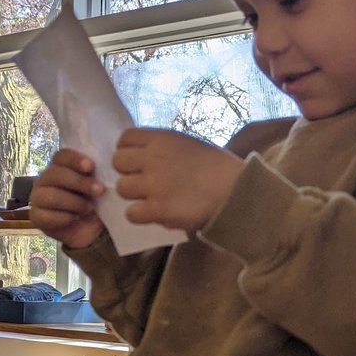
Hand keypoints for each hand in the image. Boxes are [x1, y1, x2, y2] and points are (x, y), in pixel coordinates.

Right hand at [31, 149, 106, 248]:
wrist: (90, 231)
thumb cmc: (94, 204)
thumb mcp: (99, 189)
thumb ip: (98, 177)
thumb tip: (107, 171)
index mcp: (60, 167)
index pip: (61, 156)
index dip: (75, 160)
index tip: (91, 166)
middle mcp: (46, 179)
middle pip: (55, 174)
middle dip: (79, 182)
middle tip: (99, 190)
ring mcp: (37, 198)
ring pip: (50, 196)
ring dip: (74, 202)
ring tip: (89, 208)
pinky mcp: (36, 217)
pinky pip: (46, 216)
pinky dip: (65, 218)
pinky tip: (76, 219)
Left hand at [113, 129, 244, 232]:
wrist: (237, 192)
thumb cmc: (219, 168)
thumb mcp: (190, 145)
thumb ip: (165, 149)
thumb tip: (144, 158)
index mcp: (162, 139)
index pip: (125, 139)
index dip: (128, 151)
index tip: (139, 161)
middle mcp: (153, 158)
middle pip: (118, 163)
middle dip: (128, 173)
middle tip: (144, 182)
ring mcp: (153, 184)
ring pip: (122, 189)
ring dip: (134, 196)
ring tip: (151, 199)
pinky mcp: (157, 209)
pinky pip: (131, 213)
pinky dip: (140, 216)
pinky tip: (155, 214)